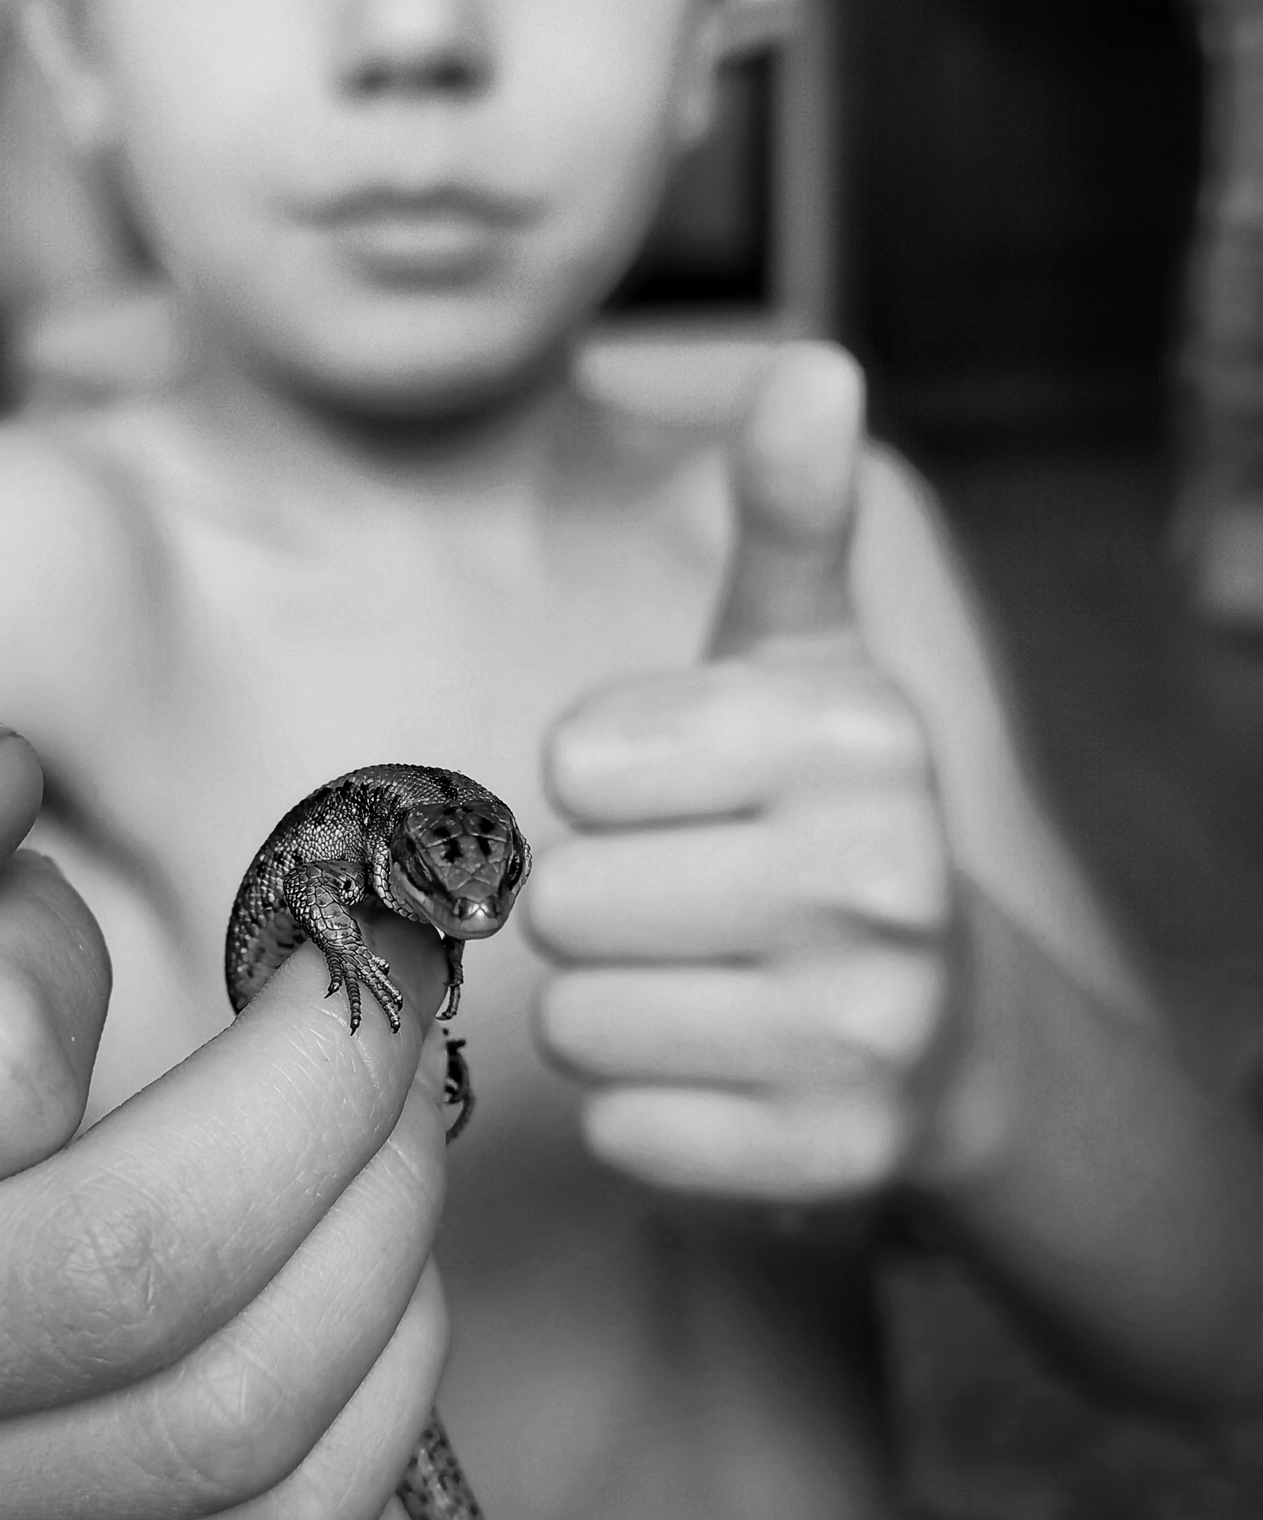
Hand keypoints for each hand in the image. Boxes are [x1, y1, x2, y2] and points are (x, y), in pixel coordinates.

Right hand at [0, 650, 449, 1519]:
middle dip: (330, 1085)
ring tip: (408, 1082)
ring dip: (383, 1215)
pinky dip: (383, 1363)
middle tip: (394, 967)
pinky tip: (373, 1232)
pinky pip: (276, 1511)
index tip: (65, 897)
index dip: (63, 956)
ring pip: (224, 1415)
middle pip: (129, 1273)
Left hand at [531, 345, 957, 1204]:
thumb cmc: (826, 819)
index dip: (599, 784)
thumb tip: (816, 360)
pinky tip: (721, 1073)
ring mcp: (865, 1031)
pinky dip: (643, 1110)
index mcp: (854, 735)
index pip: (574, 761)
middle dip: (593, 904)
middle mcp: (879, 878)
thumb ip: (789, 516)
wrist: (956, 1029)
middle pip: (562, 899)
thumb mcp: (808, 660)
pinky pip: (620, 1131)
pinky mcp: (833, 1159)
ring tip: (701, 986)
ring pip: (576, 1021)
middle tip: (681, 906)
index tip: (671, 796)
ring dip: (607, 1008)